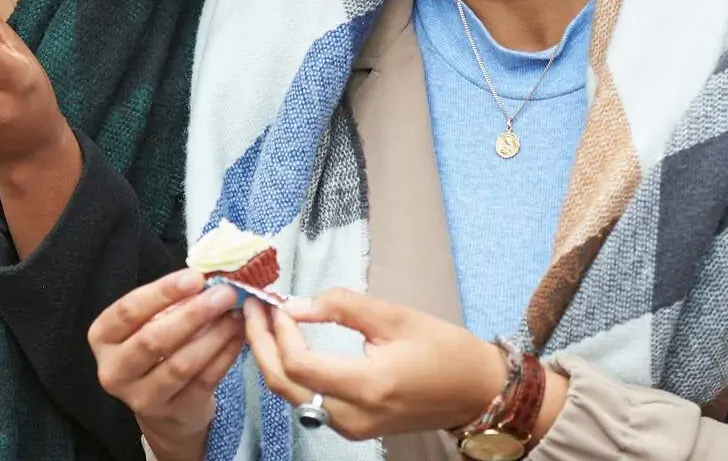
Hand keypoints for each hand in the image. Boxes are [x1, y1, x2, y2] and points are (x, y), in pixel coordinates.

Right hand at [87, 269, 244, 457]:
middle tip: (224, 294)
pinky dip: (224, 356)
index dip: (162, 292)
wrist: (162, 407)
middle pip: (153, 340)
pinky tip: (239, 337)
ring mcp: (143, 398)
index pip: (128, 311)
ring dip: (214, 336)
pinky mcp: (174, 413)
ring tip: (236, 314)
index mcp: (102, 338)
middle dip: (193, 314)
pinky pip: (204, 381)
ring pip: (181, 364)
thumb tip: (207, 282)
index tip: (195, 277)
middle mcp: (115, 371)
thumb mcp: (147, 323)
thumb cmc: (154, 349)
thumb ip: (169, 303)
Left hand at [243, 289, 516, 442]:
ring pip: (291, 394)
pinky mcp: (351, 426)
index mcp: (367, 387)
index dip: (277, 332)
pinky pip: (306, 399)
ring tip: (264, 318)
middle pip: (283, 384)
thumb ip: (341, 306)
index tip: (274, 301)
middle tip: (252, 307)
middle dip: (260, 344)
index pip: (298, 365)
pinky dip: (288, 371)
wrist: (476, 392)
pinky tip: (285, 342)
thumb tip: (295, 305)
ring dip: (270, 357)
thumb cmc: (444, 350)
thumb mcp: (394, 316)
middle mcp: (353, 416)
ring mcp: (350, 427)